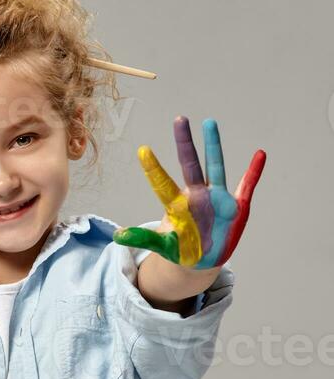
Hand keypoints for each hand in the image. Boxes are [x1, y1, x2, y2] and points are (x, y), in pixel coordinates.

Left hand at [113, 116, 266, 268]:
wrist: (203, 259)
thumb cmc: (182, 248)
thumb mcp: (163, 246)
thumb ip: (144, 239)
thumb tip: (118, 237)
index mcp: (178, 205)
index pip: (163, 183)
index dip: (154, 169)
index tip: (143, 150)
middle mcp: (197, 195)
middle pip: (190, 165)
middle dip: (185, 143)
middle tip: (179, 119)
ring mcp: (217, 198)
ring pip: (216, 167)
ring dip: (213, 146)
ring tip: (210, 122)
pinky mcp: (235, 207)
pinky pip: (246, 186)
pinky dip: (254, 172)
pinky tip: (260, 154)